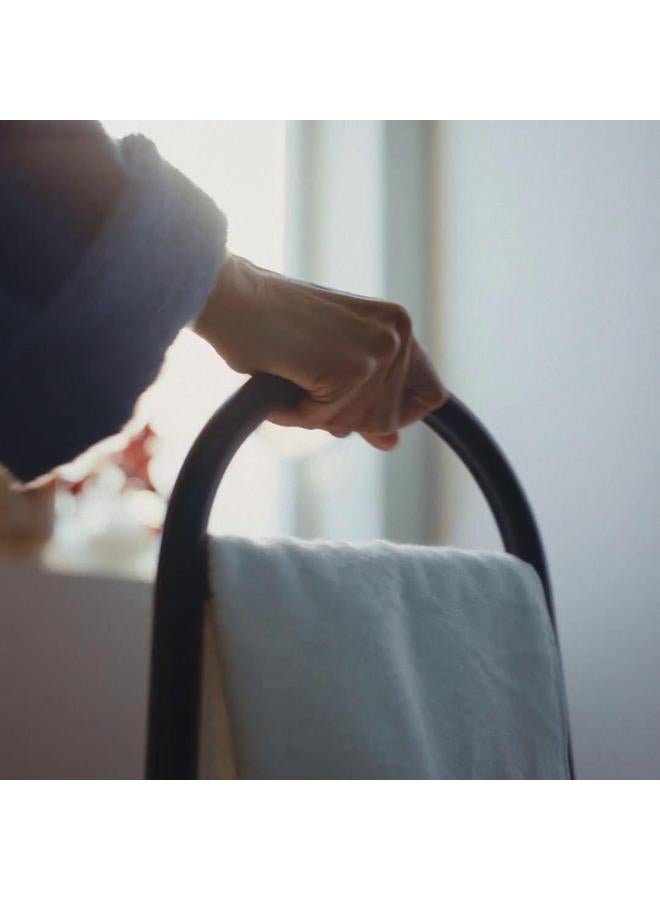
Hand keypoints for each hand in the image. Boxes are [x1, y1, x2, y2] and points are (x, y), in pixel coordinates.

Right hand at [194, 254, 446, 449]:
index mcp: (397, 323)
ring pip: (362, 426)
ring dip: (318, 414)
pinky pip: (329, 421)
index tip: (357, 406)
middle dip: (344, 414)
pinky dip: (298, 413)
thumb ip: (369, 396)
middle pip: (390, 420)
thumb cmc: (270, 325)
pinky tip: (284, 378)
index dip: (396, 414)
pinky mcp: (352, 369)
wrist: (230, 296)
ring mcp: (378, 350)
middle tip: (307, 378)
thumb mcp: (332, 359)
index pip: (430, 395)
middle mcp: (398, 333)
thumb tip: (391, 443)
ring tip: (294, 375)